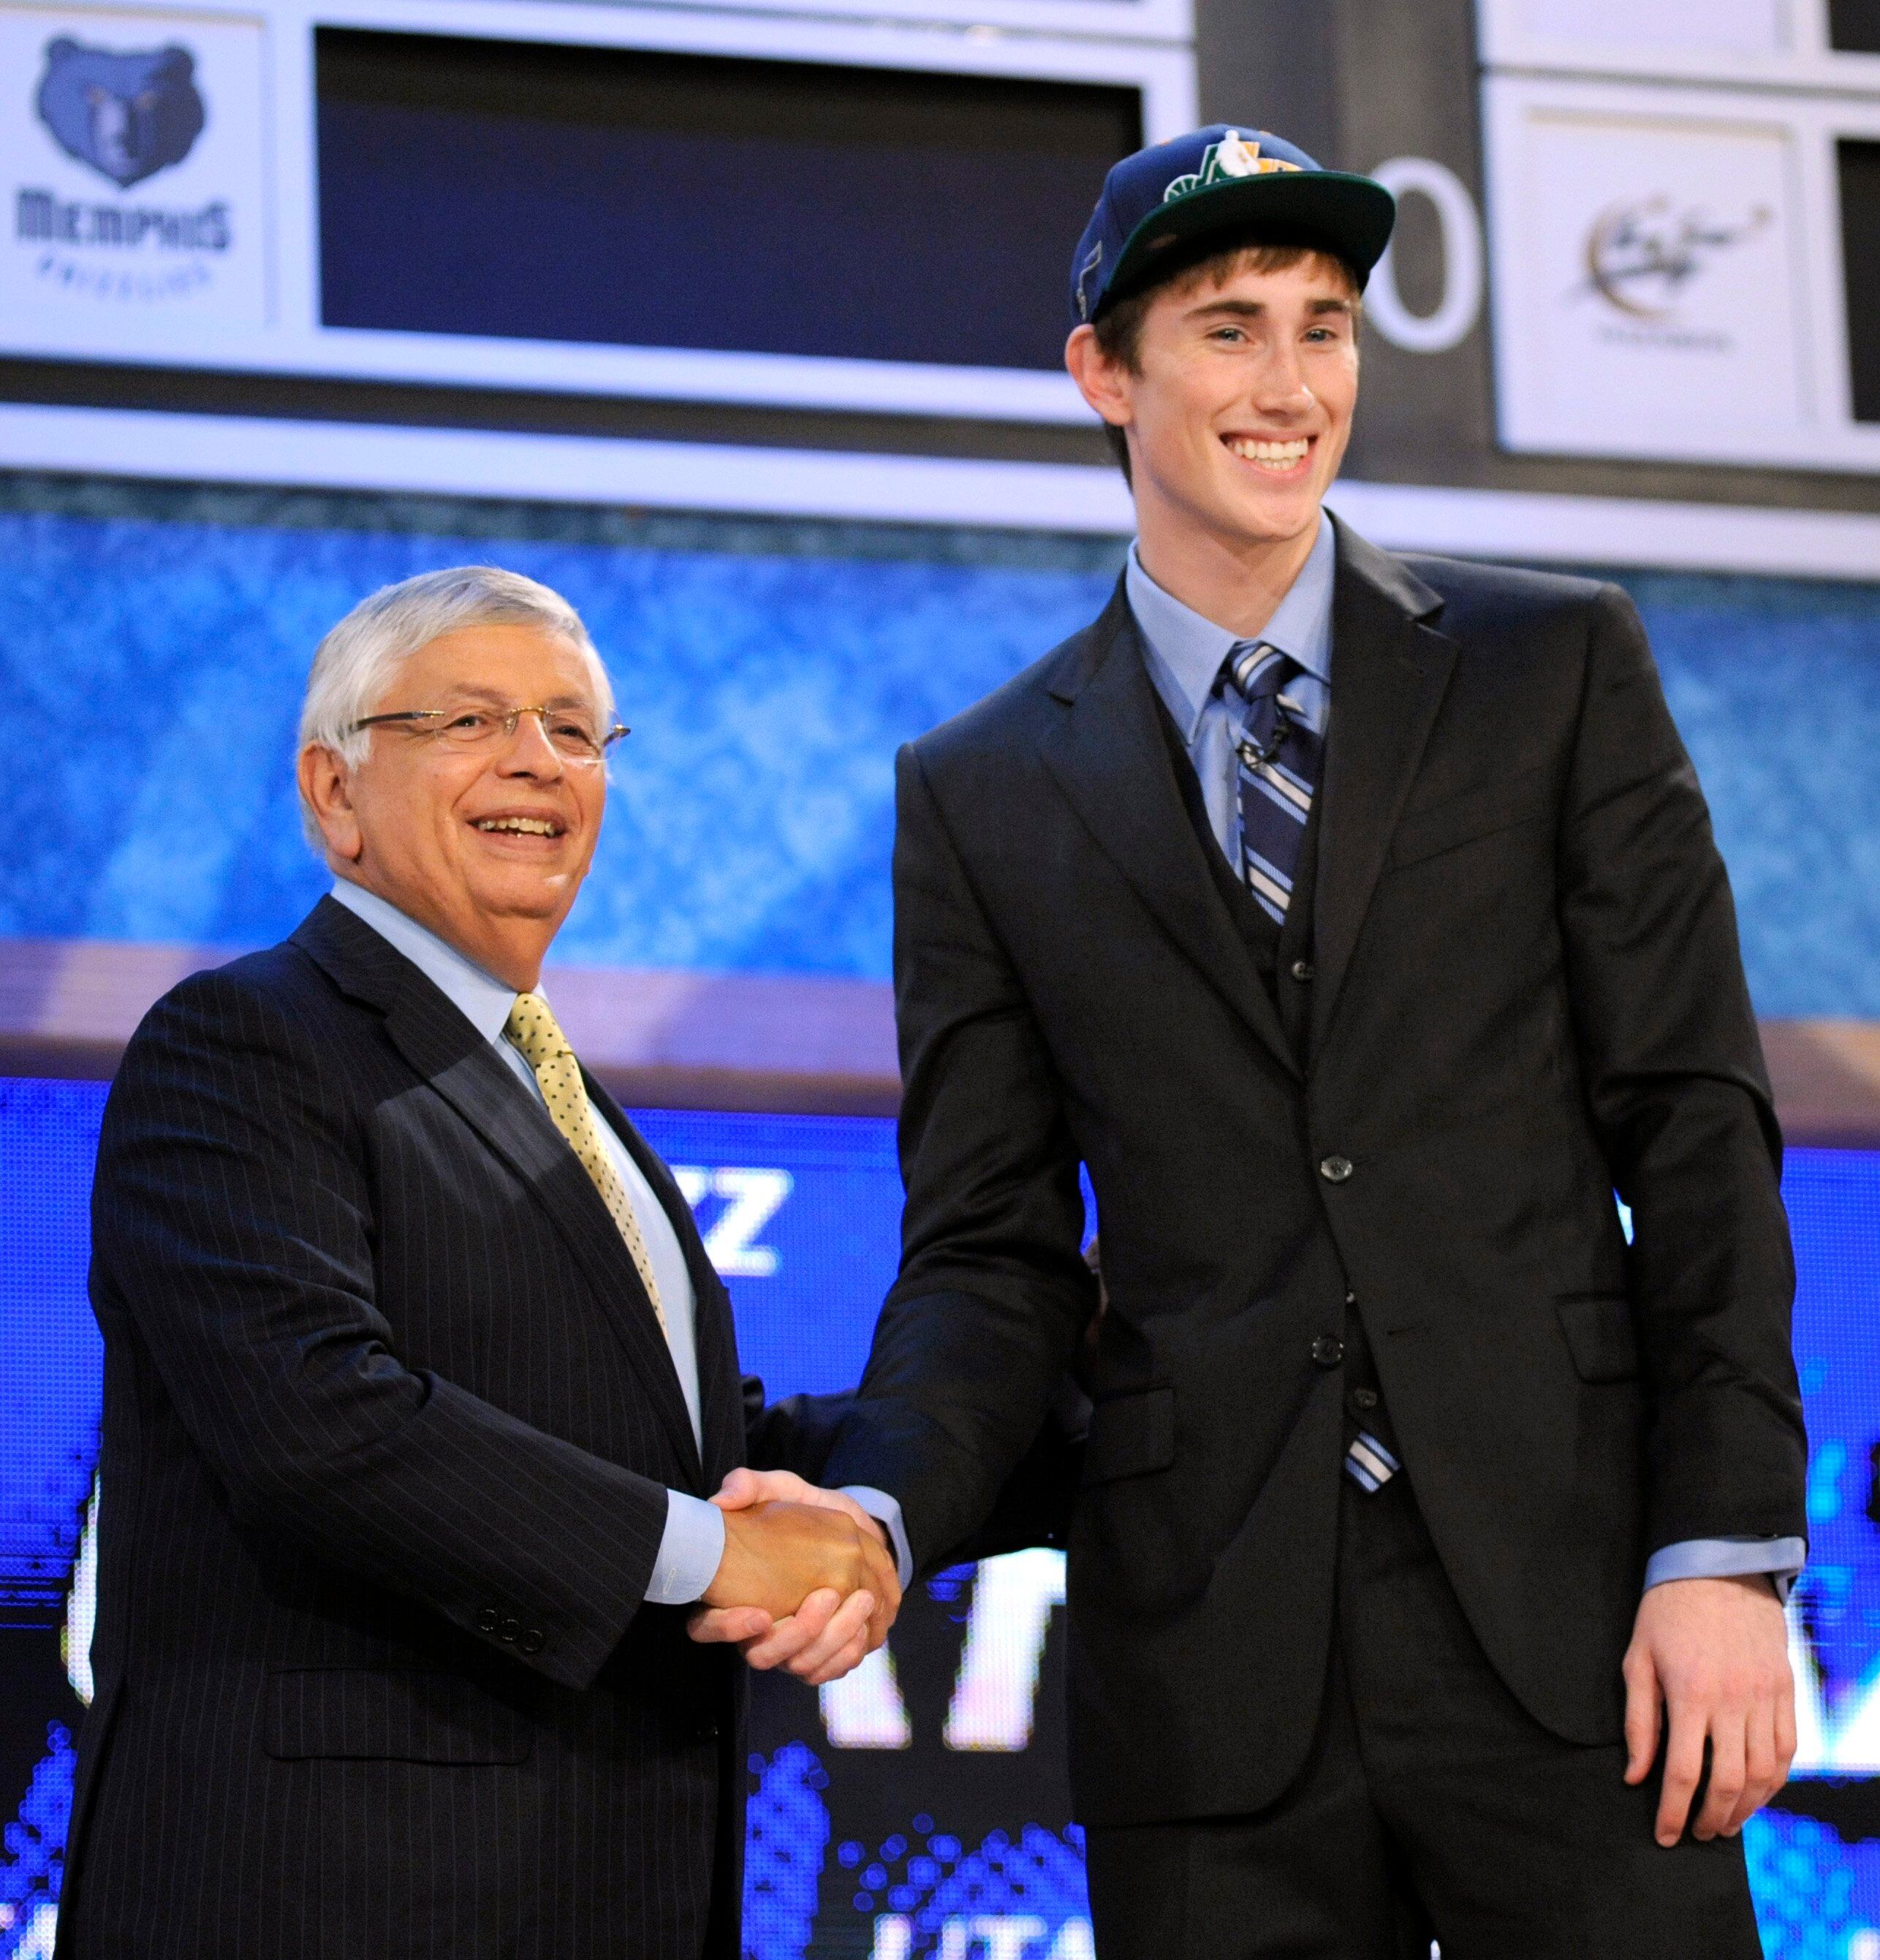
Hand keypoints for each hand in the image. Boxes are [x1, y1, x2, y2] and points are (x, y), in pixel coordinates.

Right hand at [688, 1469, 900, 1684]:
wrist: (843, 1533)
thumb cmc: (801, 1512)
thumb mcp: (778, 1488)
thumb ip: (748, 1486)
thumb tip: (721, 1500)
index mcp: (731, 1594)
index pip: (705, 1626)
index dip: (726, 1628)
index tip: (760, 1615)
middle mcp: (753, 1629)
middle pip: (762, 1655)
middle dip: (799, 1632)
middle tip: (828, 1595)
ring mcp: (783, 1647)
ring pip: (798, 1667)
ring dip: (831, 1640)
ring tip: (860, 1601)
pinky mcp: (813, 1655)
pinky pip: (825, 1671)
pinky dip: (846, 1656)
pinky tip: (865, 1630)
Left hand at [1622, 1574, 1795, 1845]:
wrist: (1717, 1569)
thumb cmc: (1667, 1613)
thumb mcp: (1637, 1660)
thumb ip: (1638, 1722)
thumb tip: (1636, 1776)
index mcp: (1689, 1693)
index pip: (1682, 1772)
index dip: (1671, 1811)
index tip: (1663, 1834)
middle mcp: (1732, 1700)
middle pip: (1728, 1782)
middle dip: (1710, 1818)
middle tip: (1696, 1833)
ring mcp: (1764, 1697)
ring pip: (1762, 1773)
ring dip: (1744, 1808)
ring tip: (1724, 1823)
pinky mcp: (1785, 1692)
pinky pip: (1785, 1750)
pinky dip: (1773, 1782)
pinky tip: (1755, 1794)